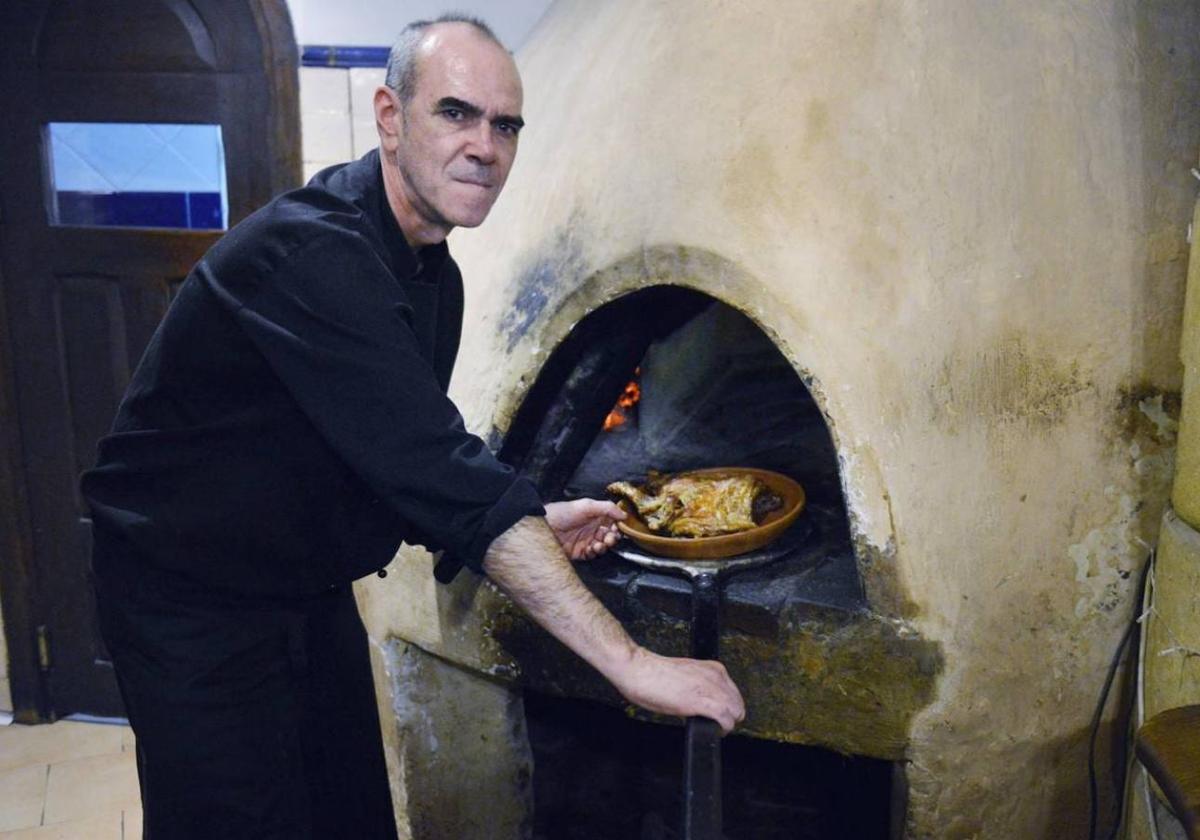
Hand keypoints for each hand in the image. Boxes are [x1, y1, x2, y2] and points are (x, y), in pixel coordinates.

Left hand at [543, 498, 626, 560]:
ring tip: (598, 544)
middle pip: (610, 536)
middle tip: (608, 538)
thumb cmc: (562, 512)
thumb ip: (607, 508)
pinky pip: (592, 555)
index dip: (618, 526)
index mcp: (595, 516)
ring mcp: (586, 541)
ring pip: (603, 547)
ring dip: (604, 546)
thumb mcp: (586, 505)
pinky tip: (590, 549)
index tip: (619, 528)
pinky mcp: (580, 552)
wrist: (545, 526)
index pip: (613, 522)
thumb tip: (624, 514)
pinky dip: (594, 553)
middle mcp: (592, 528)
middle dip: (612, 538)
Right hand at [607, 648, 745, 733]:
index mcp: (712, 668)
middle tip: (719, 723)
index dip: (729, 706)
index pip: (734, 691)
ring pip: (735, 711)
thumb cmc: (654, 673)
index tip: (721, 713)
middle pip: (738, 703)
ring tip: (716, 728)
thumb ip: (700, 684)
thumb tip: (704, 699)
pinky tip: (715, 730)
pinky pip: (725, 719)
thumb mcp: (686, 673)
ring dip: (728, 723)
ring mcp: (710, 689)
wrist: (639, 671)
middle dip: (731, 716)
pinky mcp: (702, 703)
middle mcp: (715, 676)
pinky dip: (723, 728)